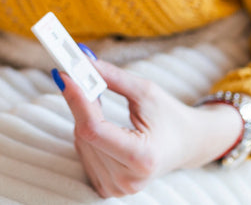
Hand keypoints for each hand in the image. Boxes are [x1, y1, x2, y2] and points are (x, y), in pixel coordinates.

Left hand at [54, 57, 242, 196]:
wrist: (186, 144)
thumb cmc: (169, 116)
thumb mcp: (146, 91)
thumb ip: (112, 77)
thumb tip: (82, 62)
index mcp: (142, 158)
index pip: (94, 129)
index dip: (76, 100)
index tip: (64, 75)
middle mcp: (128, 179)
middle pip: (84, 134)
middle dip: (81, 103)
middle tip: (82, 79)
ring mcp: (117, 187)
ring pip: (80, 142)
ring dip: (85, 118)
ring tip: (105, 109)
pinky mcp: (107, 188)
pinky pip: (83, 152)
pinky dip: (88, 134)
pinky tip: (104, 128)